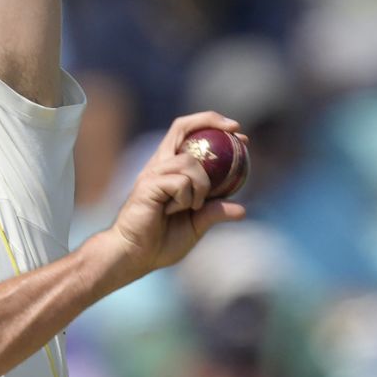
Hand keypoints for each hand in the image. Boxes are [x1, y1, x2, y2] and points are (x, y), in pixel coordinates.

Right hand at [106, 111, 246, 278]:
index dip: (211, 125)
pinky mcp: (148, 185)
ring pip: (189, 162)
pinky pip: (180, 182)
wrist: (134, 256)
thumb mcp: (196, 225)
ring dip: (201, 185)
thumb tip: (242, 210)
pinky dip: (186, 198)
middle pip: (181, 127)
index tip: (239, 133)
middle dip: (209, 120)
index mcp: (169, 170)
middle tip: (237, 129)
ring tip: (192, 206)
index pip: (187, 134)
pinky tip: (174, 211)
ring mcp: (152, 173)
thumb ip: (214, 212)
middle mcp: (160, 165)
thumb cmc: (160, 242)